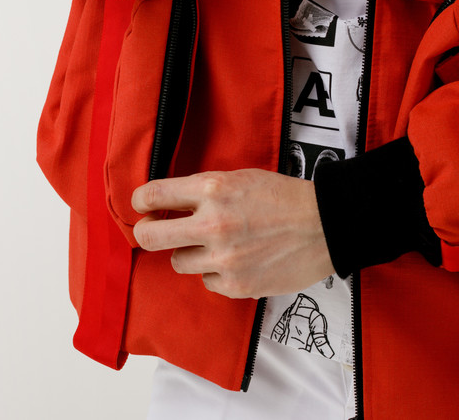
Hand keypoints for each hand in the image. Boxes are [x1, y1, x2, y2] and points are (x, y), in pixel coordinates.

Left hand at [131, 169, 333, 298]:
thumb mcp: (237, 178)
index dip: (140, 201)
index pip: (153, 195)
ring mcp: (223, 258)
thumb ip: (200, 190)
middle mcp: (212, 224)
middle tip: (153, 230)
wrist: (324, 224)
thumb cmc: (280, 196)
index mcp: (211, 190)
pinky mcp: (236, 285)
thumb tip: (164, 202)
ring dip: (189, 252)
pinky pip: (206, 280)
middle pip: (150, 237)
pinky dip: (216, 272)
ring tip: (215, 243)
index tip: (141, 206)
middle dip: (146, 233)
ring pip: (178, 261)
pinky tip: (237, 259)